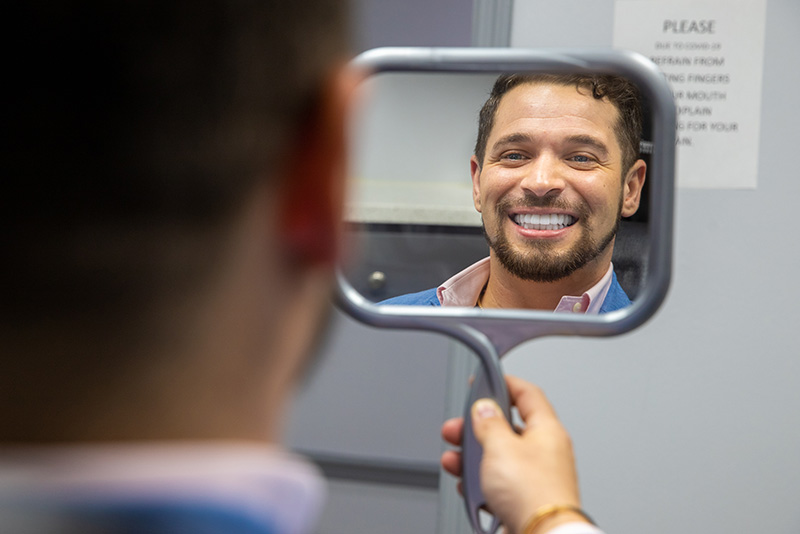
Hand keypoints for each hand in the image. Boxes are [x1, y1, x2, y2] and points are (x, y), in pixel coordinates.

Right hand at [441, 375, 586, 533]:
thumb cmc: (532, 494)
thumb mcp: (501, 447)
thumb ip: (489, 423)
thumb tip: (484, 408)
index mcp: (547, 430)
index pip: (527, 394)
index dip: (504, 383)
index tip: (485, 380)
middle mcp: (544, 451)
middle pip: (506, 428)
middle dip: (476, 428)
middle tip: (457, 429)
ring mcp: (535, 476)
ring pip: (498, 457)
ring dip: (472, 458)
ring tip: (454, 461)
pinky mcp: (525, 499)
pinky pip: (498, 483)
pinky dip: (479, 483)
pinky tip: (468, 487)